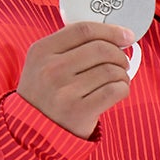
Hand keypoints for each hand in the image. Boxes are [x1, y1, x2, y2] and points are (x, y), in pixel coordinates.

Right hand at [18, 23, 134, 138]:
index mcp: (42, 50)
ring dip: (122, 74)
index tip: (127, 36)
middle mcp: (51, 69)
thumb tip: (118, 35)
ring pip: (111, 70)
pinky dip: (123, 88)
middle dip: (120, 55)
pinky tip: (116, 91)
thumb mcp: (44, 62)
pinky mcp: (80, 111)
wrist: (32, 129)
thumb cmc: (46, 92)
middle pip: (102, 49)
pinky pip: (115, 90)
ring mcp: (65, 91)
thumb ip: (73, 45)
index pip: (84, 29)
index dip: (111, 31)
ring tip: (117, 80)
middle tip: (122, 63)